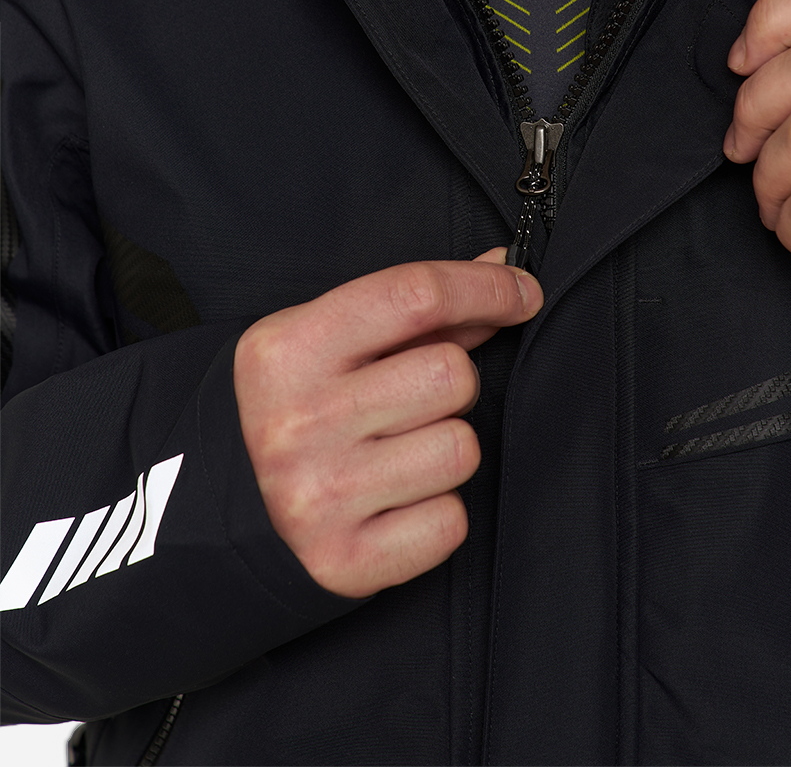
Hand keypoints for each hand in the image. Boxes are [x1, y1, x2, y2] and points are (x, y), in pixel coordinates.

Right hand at [233, 248, 541, 597]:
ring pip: (461, 449)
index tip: (523, 293)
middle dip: (453, 383)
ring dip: (445, 448)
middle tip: (414, 401)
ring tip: (398, 454)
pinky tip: (395, 503)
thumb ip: (418, 307)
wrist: (228, 511)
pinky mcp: (343, 561)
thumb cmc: (300, 407)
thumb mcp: (331, 341)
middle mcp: (296, 423)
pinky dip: (437, 511)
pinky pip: (450, 521)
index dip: (487, 288)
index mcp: (288, 350)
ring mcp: (316, 498)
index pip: (415, 295)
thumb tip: (506, 269)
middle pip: (452, 375)